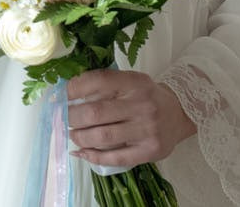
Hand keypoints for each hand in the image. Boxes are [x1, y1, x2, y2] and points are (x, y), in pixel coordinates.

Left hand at [62, 69, 195, 168]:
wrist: (179, 114)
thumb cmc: (146, 96)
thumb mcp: (130, 81)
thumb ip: (105, 85)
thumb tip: (67, 93)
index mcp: (135, 83)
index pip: (98, 82)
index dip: (74, 89)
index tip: (60, 96)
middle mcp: (142, 105)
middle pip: (95, 113)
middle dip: (72, 117)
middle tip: (64, 118)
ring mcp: (147, 129)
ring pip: (102, 137)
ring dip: (80, 137)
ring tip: (73, 134)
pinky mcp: (149, 151)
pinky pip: (116, 158)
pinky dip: (93, 157)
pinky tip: (82, 153)